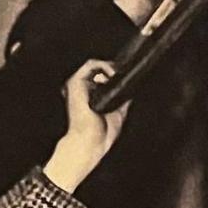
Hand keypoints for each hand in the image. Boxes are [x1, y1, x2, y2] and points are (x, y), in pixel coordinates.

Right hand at [43, 61, 129, 191]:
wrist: (90, 142)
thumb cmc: (101, 134)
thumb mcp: (118, 113)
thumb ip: (122, 99)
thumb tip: (131, 88)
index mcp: (90, 96)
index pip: (102, 77)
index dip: (115, 74)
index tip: (126, 77)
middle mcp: (83, 89)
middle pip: (100, 70)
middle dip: (115, 70)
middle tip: (125, 76)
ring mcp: (78, 85)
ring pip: (95, 65)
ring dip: (111, 67)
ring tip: (119, 76)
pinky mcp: (76, 82)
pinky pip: (90, 65)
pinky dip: (104, 65)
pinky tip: (113, 73)